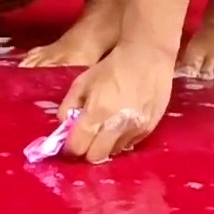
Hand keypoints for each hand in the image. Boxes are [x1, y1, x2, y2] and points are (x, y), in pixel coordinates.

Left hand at [60, 43, 174, 162]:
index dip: (71, 147)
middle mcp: (116, 125)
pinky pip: (129, 144)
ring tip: (106, 130)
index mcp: (96, 111)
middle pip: (95, 157)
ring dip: (105, 145)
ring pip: (113, 153)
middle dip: (87, 150)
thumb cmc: (112, 66)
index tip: (71, 142)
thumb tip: (65, 125)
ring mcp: (134, 129)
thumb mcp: (83, 81)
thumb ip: (69, 105)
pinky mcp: (148, 129)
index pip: (77, 146)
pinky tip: (122, 124)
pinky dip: (121, 139)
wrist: (148, 56)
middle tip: (87, 139)